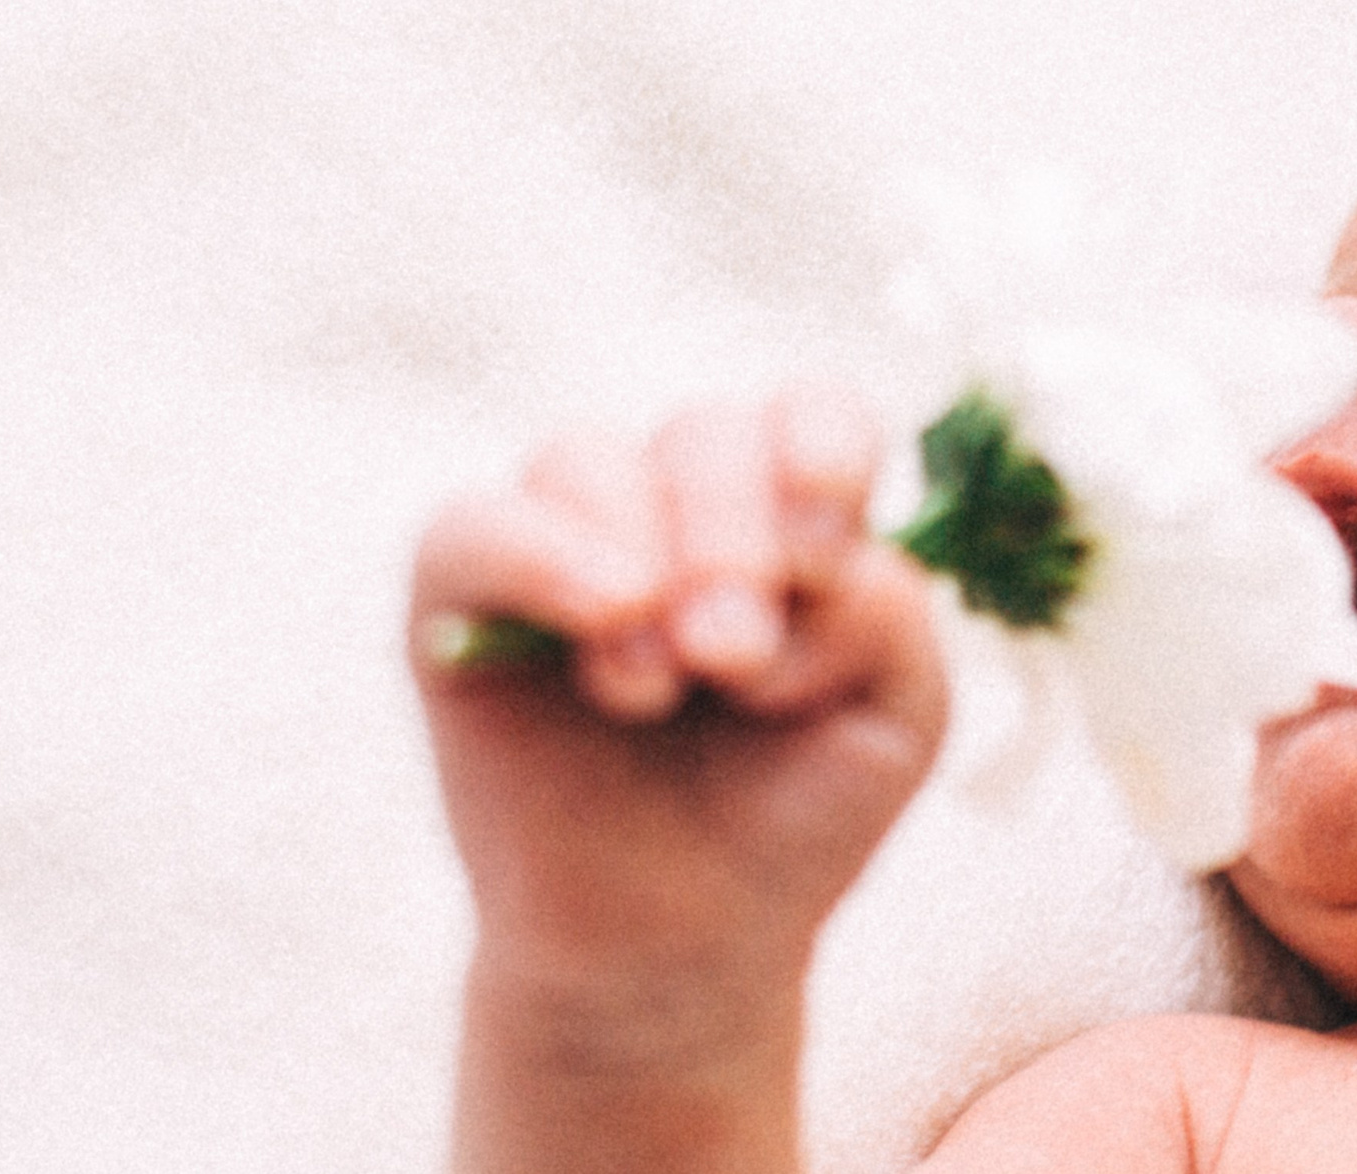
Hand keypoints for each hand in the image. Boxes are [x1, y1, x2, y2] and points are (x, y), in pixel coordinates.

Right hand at [409, 386, 950, 1010]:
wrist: (676, 945)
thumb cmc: (790, 811)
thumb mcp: (893, 717)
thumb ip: (886, 615)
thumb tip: (803, 566)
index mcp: (785, 510)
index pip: (808, 411)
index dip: (821, 452)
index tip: (827, 556)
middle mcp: (672, 504)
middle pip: (704, 434)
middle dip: (732, 542)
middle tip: (733, 662)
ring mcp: (563, 540)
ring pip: (586, 459)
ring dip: (640, 561)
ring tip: (655, 688)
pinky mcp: (463, 597)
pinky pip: (474, 526)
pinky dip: (539, 557)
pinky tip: (603, 619)